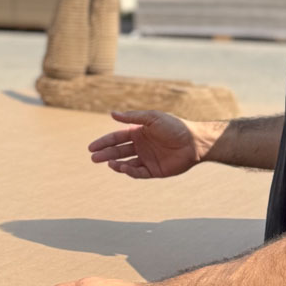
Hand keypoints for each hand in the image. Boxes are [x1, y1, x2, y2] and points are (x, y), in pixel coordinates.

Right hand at [89, 110, 207, 178]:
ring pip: (126, 163)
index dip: (104, 142)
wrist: (194, 141)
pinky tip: (122, 167)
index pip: (117, 138)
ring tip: (108, 163)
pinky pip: (138, 172)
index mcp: (139, 132)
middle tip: (93, 158)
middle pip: (118, 151)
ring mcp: (147, 159)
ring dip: (116, 163)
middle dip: (105, 154)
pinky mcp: (155, 170)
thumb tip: (112, 114)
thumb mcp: (152, 118)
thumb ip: (132, 117)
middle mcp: (141, 146)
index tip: (91, 147)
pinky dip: (129, 171)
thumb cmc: (174, 126)